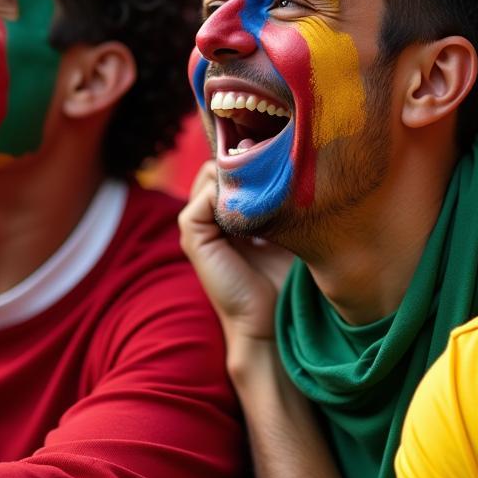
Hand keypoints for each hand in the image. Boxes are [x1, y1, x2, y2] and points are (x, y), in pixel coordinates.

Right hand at [178, 162, 294, 348]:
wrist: (270, 319)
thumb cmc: (284, 276)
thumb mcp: (284, 226)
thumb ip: (277, 196)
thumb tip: (284, 158)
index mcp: (226, 211)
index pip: (232, 166)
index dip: (252, 159)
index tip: (279, 159)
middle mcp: (208, 214)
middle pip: (220, 166)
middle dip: (246, 164)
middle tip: (275, 171)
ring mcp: (197, 223)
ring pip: (211, 175)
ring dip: (240, 177)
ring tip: (269, 191)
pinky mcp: (193, 235)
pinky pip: (205, 196)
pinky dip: (228, 195)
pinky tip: (256, 209)